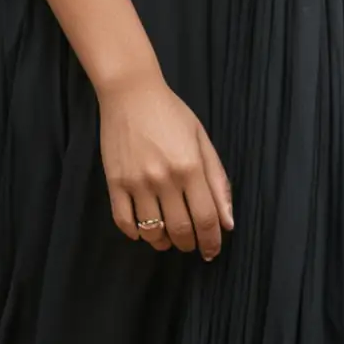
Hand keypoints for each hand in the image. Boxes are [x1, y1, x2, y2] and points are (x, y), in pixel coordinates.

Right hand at [98, 73, 233, 258]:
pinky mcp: (115, 182)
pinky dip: (136, 233)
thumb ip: (217, 180)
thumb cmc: (170, 112)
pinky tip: (144, 230)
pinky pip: (124, 222)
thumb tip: (228, 221)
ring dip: (163, 242)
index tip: (212, 251)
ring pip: (153, 231)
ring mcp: (137, 181)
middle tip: (191, 243)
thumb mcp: (201, 139)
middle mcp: (165, 178)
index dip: (212, 241)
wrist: (130, 92)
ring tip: (168, 238)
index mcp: (190, 166)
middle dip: (189, 244)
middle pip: (181, 229)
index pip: (207, 218)